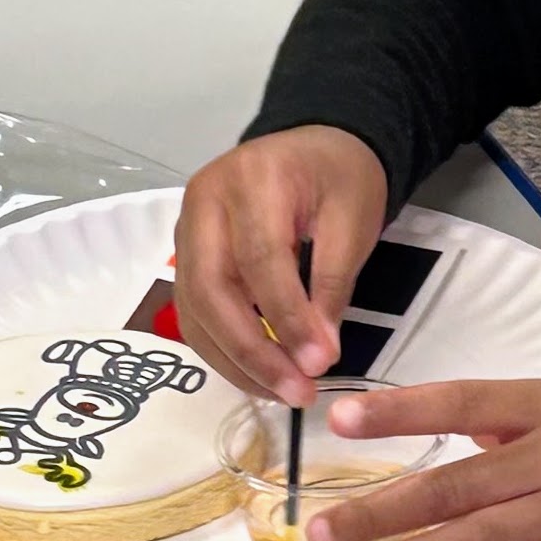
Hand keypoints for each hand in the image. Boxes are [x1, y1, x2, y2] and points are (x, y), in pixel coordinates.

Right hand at [174, 127, 387, 401]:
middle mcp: (203, 202)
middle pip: (212, 288)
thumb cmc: (339, 177)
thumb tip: (317, 353)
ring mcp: (186, 227)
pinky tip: (258, 374)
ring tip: (282, 392)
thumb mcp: (354, 219)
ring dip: (235, 360)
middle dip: (252, 351)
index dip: (286, 317)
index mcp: (251, 179)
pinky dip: (224, 348)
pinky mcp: (186, 253)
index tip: (319, 364)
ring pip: (195, 307)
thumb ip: (332, 282)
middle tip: (296, 392)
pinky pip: (195, 310)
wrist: (315, 147)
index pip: (259, 259)